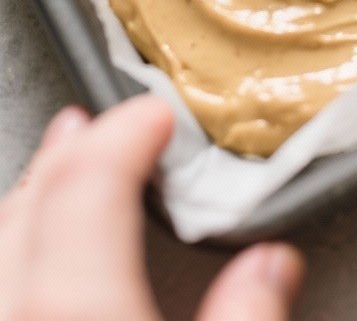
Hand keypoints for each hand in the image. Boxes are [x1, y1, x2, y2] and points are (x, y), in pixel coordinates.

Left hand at [0, 94, 303, 320]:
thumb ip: (248, 316)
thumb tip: (272, 265)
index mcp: (79, 308)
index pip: (93, 182)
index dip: (127, 132)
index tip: (156, 114)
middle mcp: (21, 313)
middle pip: (32, 203)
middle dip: (69, 152)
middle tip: (97, 123)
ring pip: (0, 243)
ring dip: (31, 198)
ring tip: (56, 174)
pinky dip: (12, 249)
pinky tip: (31, 258)